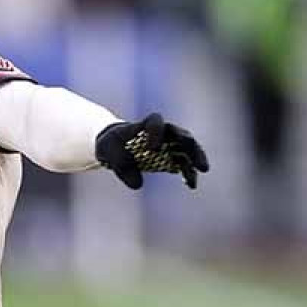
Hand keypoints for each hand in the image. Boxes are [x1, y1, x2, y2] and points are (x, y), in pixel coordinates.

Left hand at [94, 113, 208, 188]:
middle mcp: (162, 132)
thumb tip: (138, 185)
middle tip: (200, 164)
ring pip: (187, 150)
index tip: (151, 148)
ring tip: (197, 177)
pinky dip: (187, 173)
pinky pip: (183, 164)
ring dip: (194, 161)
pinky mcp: (170, 157)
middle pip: (182, 136)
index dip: (155, 132)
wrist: (114, 147)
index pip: (155, 121)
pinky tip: (190, 185)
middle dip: (192, 149)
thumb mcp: (107, 153)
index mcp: (145, 125)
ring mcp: (168, 145)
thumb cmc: (111, 145)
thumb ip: (120, 166)